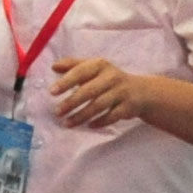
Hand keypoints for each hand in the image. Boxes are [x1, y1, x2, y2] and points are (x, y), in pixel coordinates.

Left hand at [48, 55, 164, 133]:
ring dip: (81, 116)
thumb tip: (54, 67)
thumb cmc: (108, 79)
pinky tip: (89, 126)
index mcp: (100, 65)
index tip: (52, 92)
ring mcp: (122, 92)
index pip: (81, 71)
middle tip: (57, 112)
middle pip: (89, 91)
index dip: (66, 81)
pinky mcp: (129, 107)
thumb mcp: (93, 68)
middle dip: (72, 102)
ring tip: (67, 123)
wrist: (141, 91)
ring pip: (99, 105)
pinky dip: (100, 122)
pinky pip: (112, 116)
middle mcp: (112, 77)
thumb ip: (73, 66)